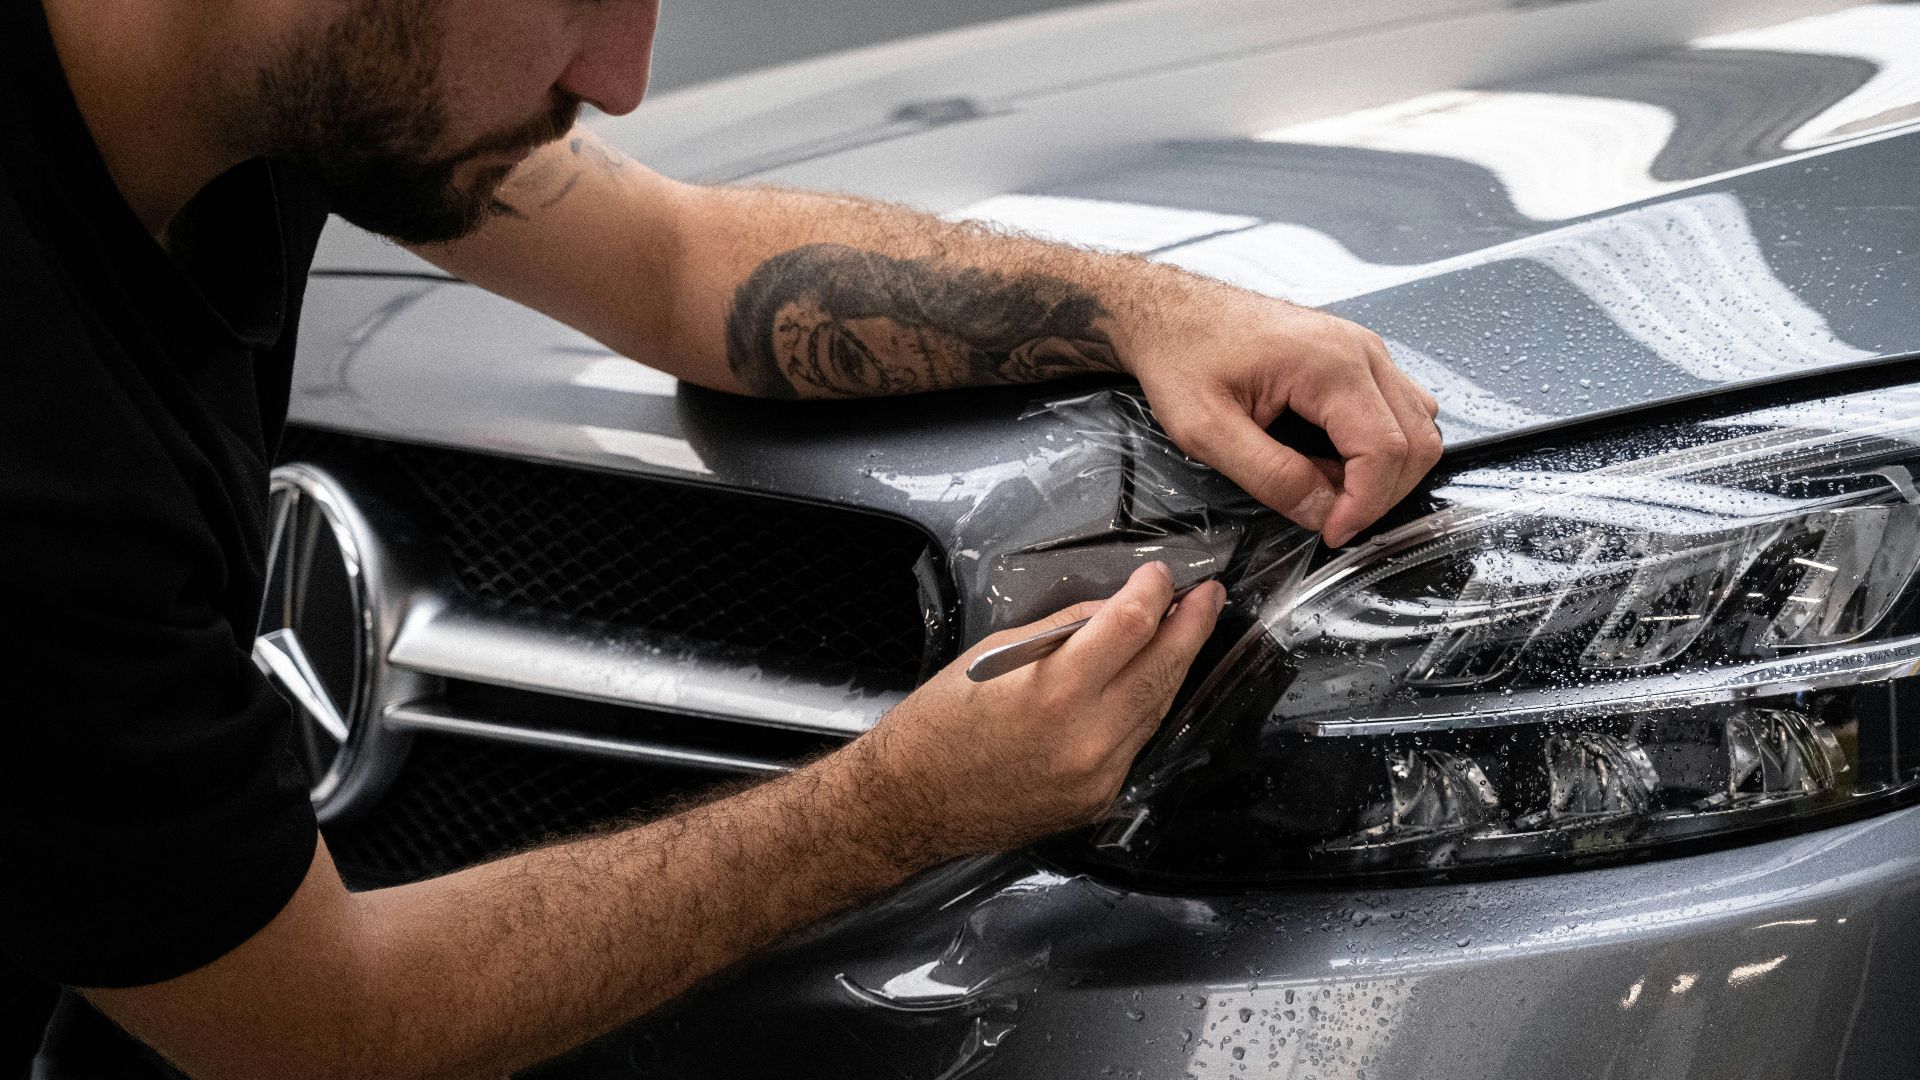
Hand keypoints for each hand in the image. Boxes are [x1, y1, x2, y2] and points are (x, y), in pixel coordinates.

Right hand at [844, 562, 1224, 860]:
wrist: (909, 806)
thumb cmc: (937, 722)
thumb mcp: (993, 655)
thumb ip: (1062, 632)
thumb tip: (1114, 610)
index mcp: (1055, 692)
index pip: (1131, 626)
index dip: (1153, 592)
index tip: (1160, 574)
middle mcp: (1089, 738)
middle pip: (1162, 668)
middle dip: (1191, 626)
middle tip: (1210, 596)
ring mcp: (1100, 776)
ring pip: (1158, 708)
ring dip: (1175, 666)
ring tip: (1188, 631)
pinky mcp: (1100, 799)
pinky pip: (1137, 741)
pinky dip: (1146, 706)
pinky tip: (1149, 681)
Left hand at [1117, 282, 1442, 545]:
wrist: (1172, 313)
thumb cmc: (1182, 357)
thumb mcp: (1207, 430)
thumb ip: (1270, 476)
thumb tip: (1322, 512)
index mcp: (1330, 364)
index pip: (1387, 450)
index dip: (1366, 504)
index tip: (1332, 532)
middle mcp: (1360, 350)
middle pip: (1417, 441)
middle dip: (1380, 494)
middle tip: (1331, 519)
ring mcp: (1364, 350)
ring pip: (1418, 425)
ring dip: (1386, 472)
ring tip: (1329, 489)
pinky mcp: (1356, 357)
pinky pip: (1398, 409)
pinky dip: (1380, 447)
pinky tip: (1333, 460)